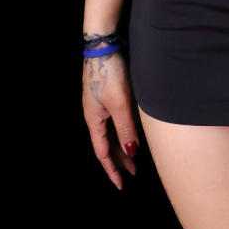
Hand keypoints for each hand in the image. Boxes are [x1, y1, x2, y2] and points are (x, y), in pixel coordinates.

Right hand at [82, 50, 140, 188]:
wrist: (103, 44)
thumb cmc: (110, 73)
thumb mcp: (120, 103)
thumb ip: (125, 129)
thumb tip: (130, 153)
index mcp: (94, 120)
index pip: (102, 152)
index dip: (112, 169)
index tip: (121, 185)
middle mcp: (94, 114)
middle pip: (106, 144)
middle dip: (119, 160)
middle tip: (133, 173)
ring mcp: (99, 103)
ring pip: (111, 132)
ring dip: (122, 145)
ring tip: (135, 157)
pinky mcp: (105, 93)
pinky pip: (113, 120)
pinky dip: (122, 131)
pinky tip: (132, 132)